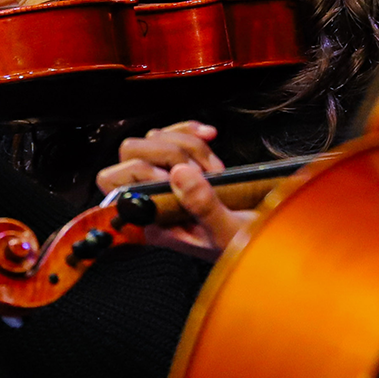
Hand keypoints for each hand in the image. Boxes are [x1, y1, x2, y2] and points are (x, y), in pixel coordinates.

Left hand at [94, 122, 248, 250]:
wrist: (263, 238)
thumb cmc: (244, 246)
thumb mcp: (227, 233)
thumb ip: (202, 206)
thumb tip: (179, 173)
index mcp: (152, 219)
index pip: (115, 183)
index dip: (141, 171)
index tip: (176, 179)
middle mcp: (153, 198)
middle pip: (132, 152)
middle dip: (170, 153)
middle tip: (201, 172)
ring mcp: (167, 179)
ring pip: (154, 138)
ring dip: (188, 145)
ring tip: (214, 169)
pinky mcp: (184, 164)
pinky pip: (174, 134)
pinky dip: (191, 131)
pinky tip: (209, 137)